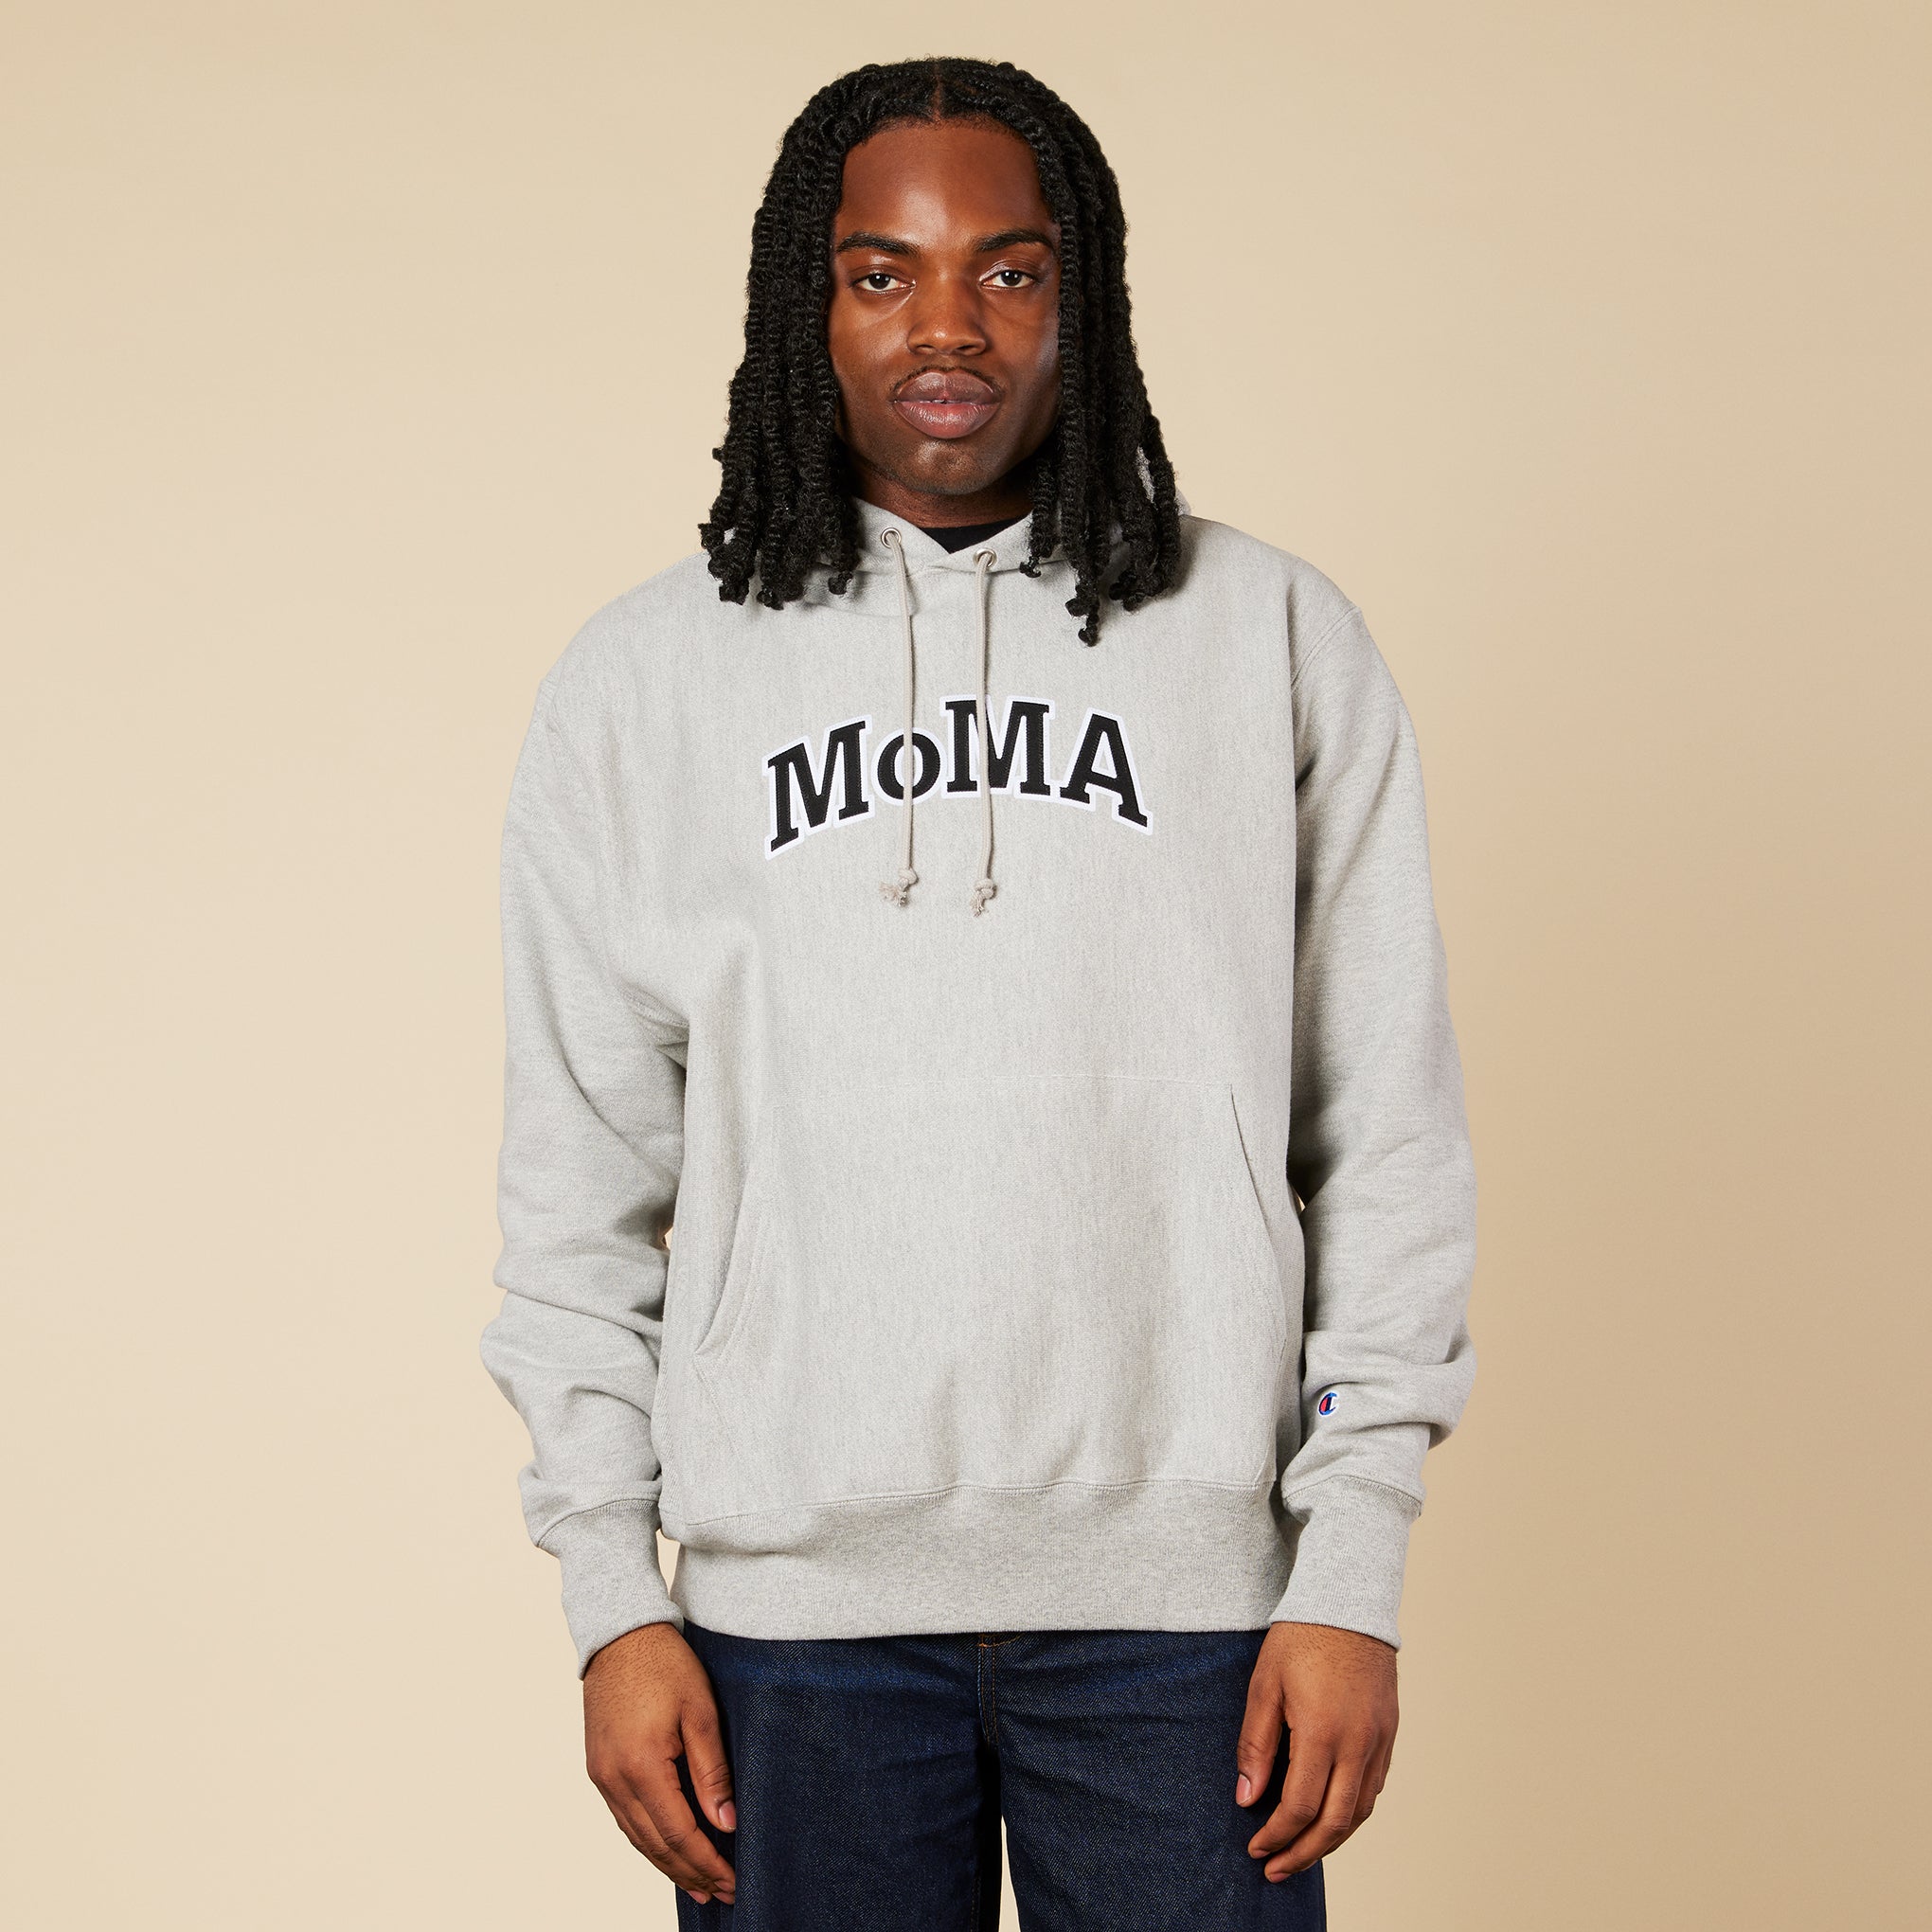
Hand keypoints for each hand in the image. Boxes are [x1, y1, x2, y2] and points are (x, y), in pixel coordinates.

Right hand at [583, 1622, 737, 1907]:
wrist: (620, 1633)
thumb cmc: (665, 1663)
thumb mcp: (700, 1711)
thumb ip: (712, 1771)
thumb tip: (727, 1822)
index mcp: (642, 1766)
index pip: (679, 1833)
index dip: (708, 1862)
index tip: (733, 1881)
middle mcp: (614, 1779)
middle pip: (655, 1844)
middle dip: (691, 1872)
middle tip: (722, 1893)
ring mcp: (601, 1776)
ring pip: (636, 1837)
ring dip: (667, 1864)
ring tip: (698, 1885)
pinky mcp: (598, 1768)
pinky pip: (624, 1818)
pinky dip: (647, 1840)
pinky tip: (665, 1849)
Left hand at [1235, 1621, 1397, 1880]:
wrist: (1347, 1602)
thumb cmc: (1299, 1639)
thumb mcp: (1264, 1685)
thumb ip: (1256, 1744)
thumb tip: (1247, 1798)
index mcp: (1322, 1731)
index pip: (1301, 1806)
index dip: (1277, 1835)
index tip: (1256, 1847)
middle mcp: (1358, 1743)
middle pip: (1334, 1822)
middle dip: (1303, 1853)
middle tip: (1276, 1869)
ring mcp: (1379, 1740)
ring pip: (1360, 1811)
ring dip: (1331, 1840)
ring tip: (1301, 1852)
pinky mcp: (1389, 1733)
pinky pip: (1374, 1788)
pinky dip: (1352, 1813)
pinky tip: (1331, 1817)